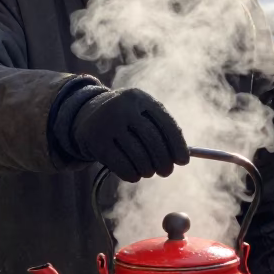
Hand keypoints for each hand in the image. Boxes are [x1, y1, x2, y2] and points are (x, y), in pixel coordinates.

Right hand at [72, 88, 188, 182]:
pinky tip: (135, 175)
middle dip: (163, 161)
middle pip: (153, 141)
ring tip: (149, 172)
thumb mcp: (143, 116)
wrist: (89, 115)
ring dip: (148, 170)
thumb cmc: (127, 120)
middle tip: (166, 172)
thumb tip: (184, 157)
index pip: (166, 124)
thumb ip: (163, 132)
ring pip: (138, 156)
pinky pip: (121, 166)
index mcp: (140, 98)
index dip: (177, 145)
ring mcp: (107, 124)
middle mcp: (123, 108)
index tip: (183, 161)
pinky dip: (132, 175)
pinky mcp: (96, 142)